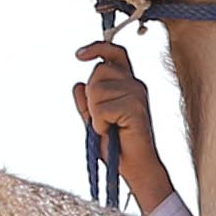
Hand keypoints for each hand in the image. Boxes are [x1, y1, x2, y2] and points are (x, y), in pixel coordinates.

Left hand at [70, 38, 173, 211]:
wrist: (135, 167)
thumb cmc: (117, 145)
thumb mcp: (94, 120)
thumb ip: (87, 103)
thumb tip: (78, 84)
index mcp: (127, 83)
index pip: (114, 53)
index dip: (97, 48)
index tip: (78, 56)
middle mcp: (134, 85)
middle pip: (98, 71)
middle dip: (91, 96)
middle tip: (101, 118)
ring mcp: (137, 95)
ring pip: (97, 90)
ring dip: (95, 113)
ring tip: (108, 127)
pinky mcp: (136, 108)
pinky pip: (103, 108)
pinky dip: (100, 123)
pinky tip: (111, 132)